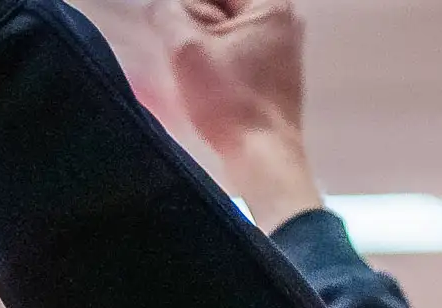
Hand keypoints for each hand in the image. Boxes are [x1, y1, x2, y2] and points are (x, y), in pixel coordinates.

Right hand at [149, 0, 322, 229]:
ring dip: (196, 35)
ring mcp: (280, 49)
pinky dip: (209, 54)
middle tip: (168, 35)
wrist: (262, 158)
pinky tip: (192, 70)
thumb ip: (166, 14)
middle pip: (221, 5)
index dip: (184, 5)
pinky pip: (232, 49)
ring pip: (224, 27)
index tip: (167, 20)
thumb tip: (159, 6)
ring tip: (176, 52)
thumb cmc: (229, 101)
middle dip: (190, 17)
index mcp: (270, 4)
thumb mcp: (186, 49)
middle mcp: (282, 20)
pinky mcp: (271, 74)